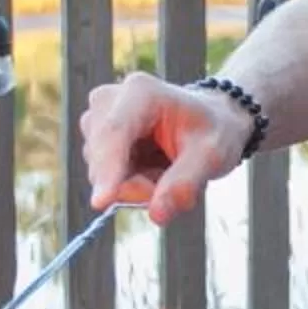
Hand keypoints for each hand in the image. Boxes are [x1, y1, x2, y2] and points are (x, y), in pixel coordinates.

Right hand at [80, 72, 251, 221]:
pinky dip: (130, 182)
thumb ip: (184, 185)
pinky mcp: (94, 138)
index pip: (114, 133)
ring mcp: (97, 119)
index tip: (101, 203)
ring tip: (167, 168)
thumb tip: (157, 215)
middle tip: (176, 181)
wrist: (210, 120)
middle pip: (104, 160)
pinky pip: (104, 177)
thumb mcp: (212, 156)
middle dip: (138, 185)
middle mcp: (110, 100)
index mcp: (141, 93)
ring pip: (102, 174)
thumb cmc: (212, 130)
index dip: (107, 169)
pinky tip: (152, 168)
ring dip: (136, 184)